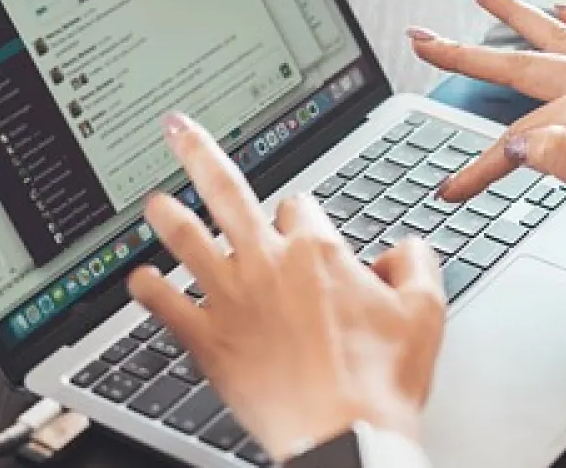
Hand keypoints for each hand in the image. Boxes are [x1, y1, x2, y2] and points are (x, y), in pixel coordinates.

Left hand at [128, 113, 446, 461]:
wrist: (344, 437)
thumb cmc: (382, 383)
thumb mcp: (426, 311)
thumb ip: (416, 263)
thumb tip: (404, 247)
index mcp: (317, 251)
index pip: (300, 207)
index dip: (303, 218)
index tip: (304, 232)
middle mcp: (268, 264)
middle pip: (225, 191)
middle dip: (199, 153)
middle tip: (177, 129)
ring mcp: (232, 301)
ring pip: (187, 241)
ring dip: (167, 217)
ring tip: (153, 201)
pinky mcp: (209, 341)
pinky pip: (166, 306)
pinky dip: (148, 290)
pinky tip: (138, 281)